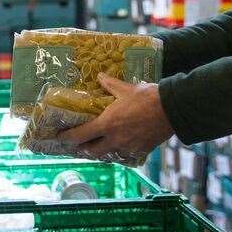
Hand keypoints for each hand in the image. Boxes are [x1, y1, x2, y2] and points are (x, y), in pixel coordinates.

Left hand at [57, 73, 173, 160]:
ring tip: (100, 145)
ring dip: (102, 151)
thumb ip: (109, 84)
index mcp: (107, 124)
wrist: (172, 110)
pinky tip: (121, 145)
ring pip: (109, 155)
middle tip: (80, 144)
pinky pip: (126, 154)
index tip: (60, 137)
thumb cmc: (146, 98)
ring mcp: (128, 147)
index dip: (67, 138)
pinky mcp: (141, 151)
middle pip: (92, 151)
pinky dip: (120, 151)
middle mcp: (115, 140)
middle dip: (84, 149)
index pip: (80, 135)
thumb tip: (100, 76)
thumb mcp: (125, 88)